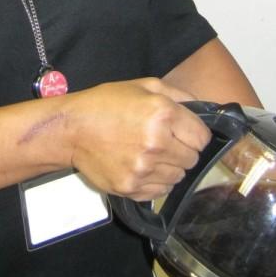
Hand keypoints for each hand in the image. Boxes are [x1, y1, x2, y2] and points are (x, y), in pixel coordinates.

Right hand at [64, 77, 210, 200]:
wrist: (71, 129)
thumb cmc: (106, 103)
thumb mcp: (143, 85)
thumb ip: (179, 95)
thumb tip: (204, 110)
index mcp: (163, 114)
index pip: (202, 138)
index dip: (194, 134)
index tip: (182, 132)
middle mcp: (157, 144)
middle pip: (192, 159)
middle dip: (182, 150)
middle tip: (163, 142)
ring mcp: (144, 169)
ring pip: (178, 177)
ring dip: (169, 167)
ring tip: (149, 154)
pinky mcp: (131, 187)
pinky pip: (161, 191)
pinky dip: (156, 181)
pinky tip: (140, 166)